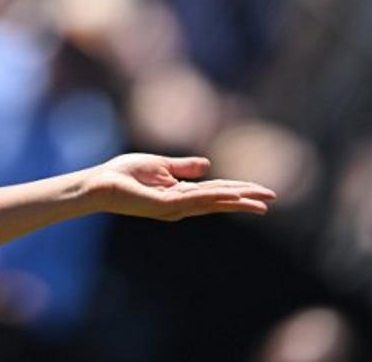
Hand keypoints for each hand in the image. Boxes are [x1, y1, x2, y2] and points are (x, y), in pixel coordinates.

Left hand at [94, 153, 275, 221]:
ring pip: (211, 202)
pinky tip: (229, 194)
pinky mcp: (163, 205)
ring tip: (259, 201)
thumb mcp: (158, 165)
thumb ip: (183, 167)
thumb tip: (207, 165)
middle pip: (220, 199)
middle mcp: (181, 204)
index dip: (239, 189)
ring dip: (236, 199)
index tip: (262, 191)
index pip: (216, 191)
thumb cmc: (123, 174)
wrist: (99, 183)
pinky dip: (212, 196)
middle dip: (245, 198)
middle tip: (271, 198)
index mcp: (181, 193)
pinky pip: (192, 200)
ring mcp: (173, 206)